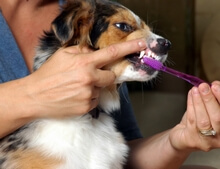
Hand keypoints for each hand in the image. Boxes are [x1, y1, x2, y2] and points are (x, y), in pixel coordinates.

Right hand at [24, 39, 146, 118]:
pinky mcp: (86, 107)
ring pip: (101, 90)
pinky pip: (95, 100)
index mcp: (85, 63)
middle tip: (91, 76)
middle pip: (111, 77)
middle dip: (105, 76)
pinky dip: (89, 98)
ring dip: (93, 88)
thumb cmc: (48, 74)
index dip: (130, 48)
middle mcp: (90, 78)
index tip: (143, 44)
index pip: (112, 53)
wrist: (35, 96)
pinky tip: (75, 97)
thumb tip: (93, 53)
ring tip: (76, 88)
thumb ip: (81, 51)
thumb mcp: (63, 55)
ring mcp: (89, 95)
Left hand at [170, 81, 219, 151]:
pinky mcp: (193, 140)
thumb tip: (213, 85)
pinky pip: (192, 121)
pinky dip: (191, 105)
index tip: (215, 85)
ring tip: (195, 90)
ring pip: (203, 120)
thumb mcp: (209, 110)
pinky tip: (190, 95)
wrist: (183, 137)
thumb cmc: (198, 121)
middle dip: (210, 100)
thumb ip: (213, 99)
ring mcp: (207, 141)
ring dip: (199, 102)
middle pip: (218, 118)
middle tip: (204, 86)